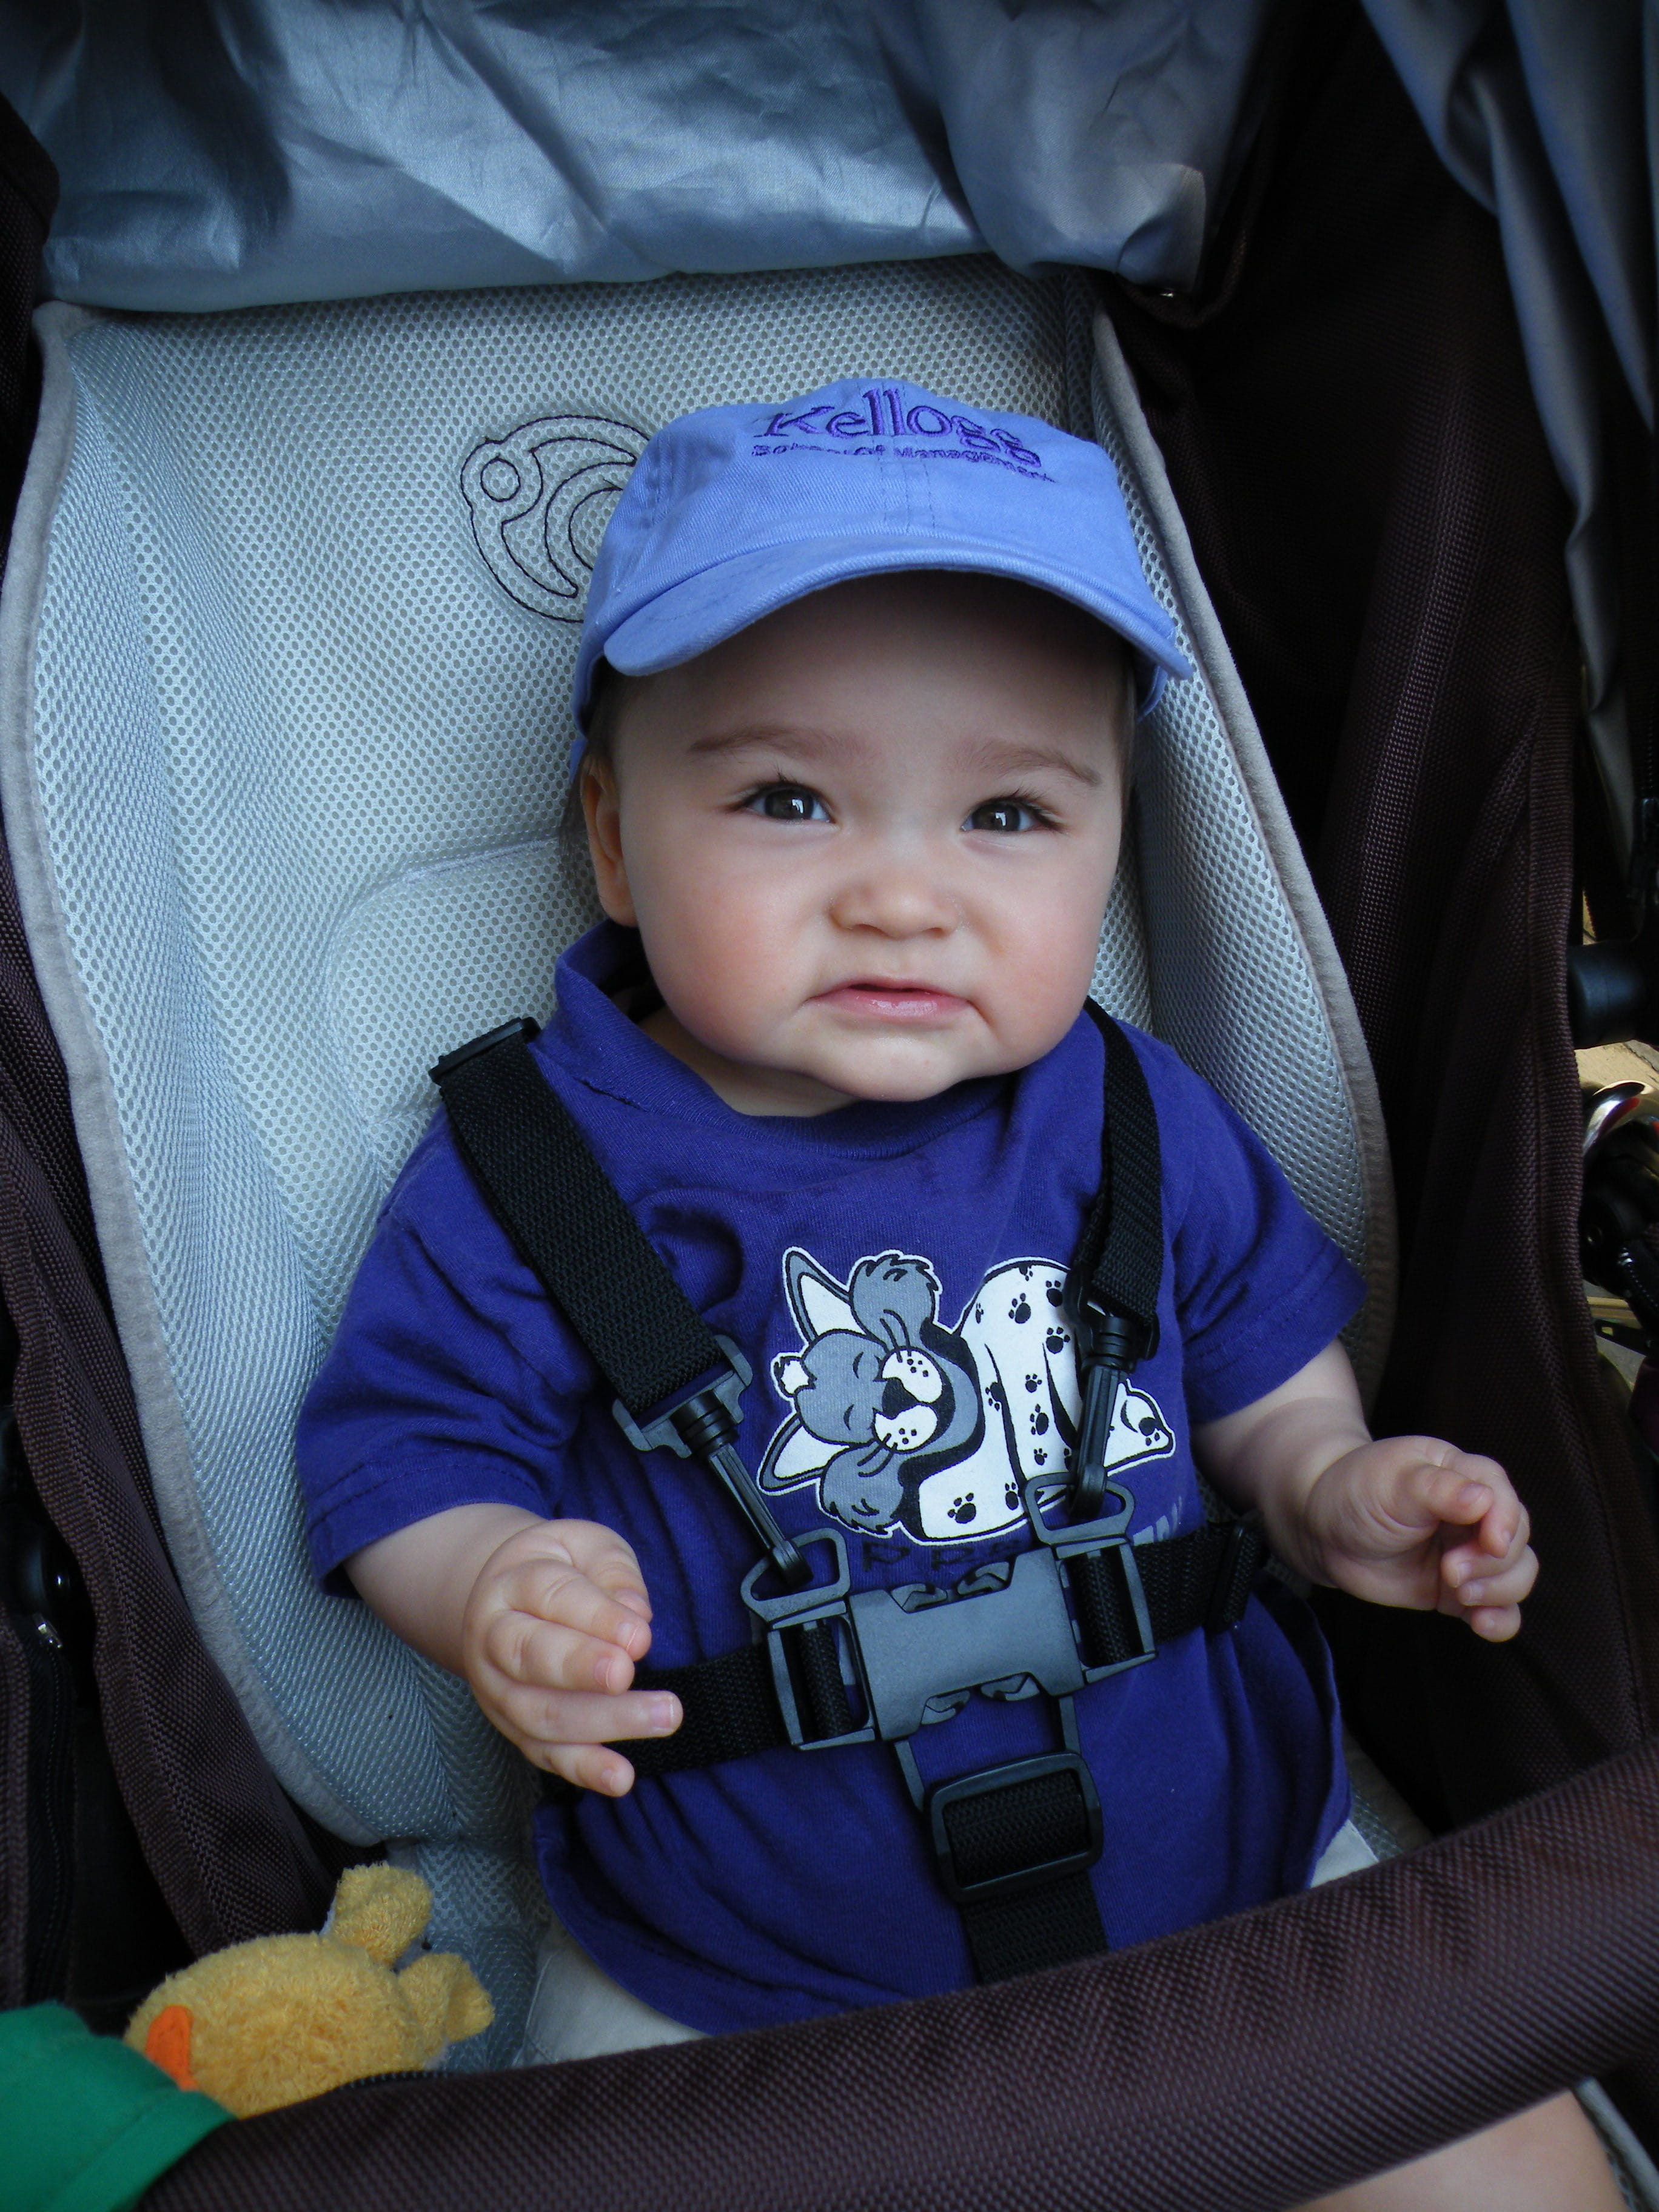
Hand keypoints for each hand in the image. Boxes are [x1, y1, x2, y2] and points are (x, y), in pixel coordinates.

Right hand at [458, 1518, 681, 1794]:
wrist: (502, 1598)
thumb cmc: (560, 1567)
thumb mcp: (586, 1547)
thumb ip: (612, 1573)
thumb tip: (636, 1616)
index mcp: (513, 1582)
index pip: (551, 1596)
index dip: (595, 1617)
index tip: (639, 1636)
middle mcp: (494, 1638)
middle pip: (530, 1655)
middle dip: (581, 1668)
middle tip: (629, 1674)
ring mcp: (498, 1689)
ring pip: (540, 1712)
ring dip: (600, 1721)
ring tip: (662, 1717)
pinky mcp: (514, 1728)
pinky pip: (544, 1754)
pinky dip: (582, 1769)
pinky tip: (622, 1777)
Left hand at [1300, 1437, 1535, 1640]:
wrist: (1322, 1529)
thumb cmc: (1356, 1492)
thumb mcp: (1392, 1482)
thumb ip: (1438, 1489)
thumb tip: (1484, 1499)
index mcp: (1462, 1475)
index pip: (1503, 1495)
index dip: (1506, 1522)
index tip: (1491, 1543)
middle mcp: (1474, 1515)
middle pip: (1517, 1540)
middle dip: (1493, 1562)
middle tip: (1450, 1571)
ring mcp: (1469, 1554)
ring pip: (1516, 1575)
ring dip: (1499, 1590)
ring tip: (1459, 1593)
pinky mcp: (1458, 1590)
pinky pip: (1499, 1608)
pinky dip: (1500, 1620)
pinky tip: (1482, 1625)